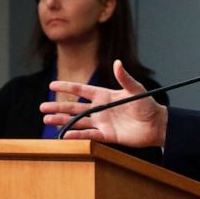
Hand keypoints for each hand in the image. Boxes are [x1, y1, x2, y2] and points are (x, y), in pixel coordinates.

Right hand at [41, 60, 166, 147]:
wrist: (156, 125)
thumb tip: (117, 63)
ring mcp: (102, 122)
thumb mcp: (136, 90)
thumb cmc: (147, 106)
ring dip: (62, 120)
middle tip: (42, 106)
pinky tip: (64, 134)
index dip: (67, 86)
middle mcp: (100, 109)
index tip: (52, 84)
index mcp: (105, 95)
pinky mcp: (106, 135)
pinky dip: (76, 135)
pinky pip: (88, 135)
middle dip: (59, 106)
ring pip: (78, 121)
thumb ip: (125, 78)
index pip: (82, 89)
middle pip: (75, 106)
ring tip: (47, 119)